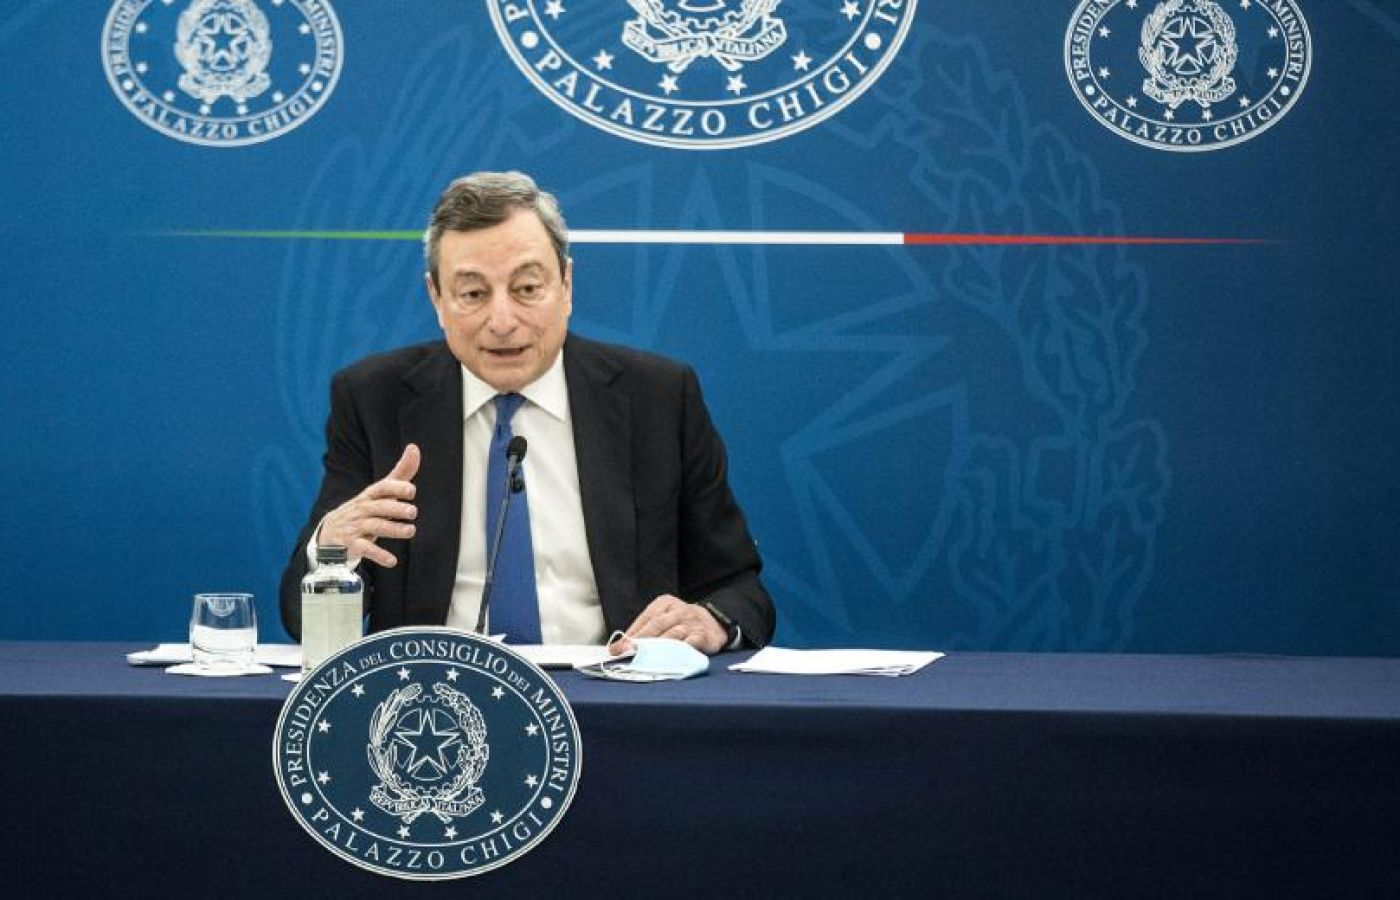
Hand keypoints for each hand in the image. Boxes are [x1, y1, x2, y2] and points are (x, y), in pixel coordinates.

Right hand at [317, 444, 419, 567]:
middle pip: (378, 507)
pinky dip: (378, 555)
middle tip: (413, 512)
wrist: (330, 533)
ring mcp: (355, 527)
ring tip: (411, 531)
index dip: (395, 488)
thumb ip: (400, 473)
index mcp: (370, 496)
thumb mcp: (381, 492)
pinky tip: (392, 561)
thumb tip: (414, 448)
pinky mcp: (351, 545)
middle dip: (395, 509)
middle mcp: (362, 510)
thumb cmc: (364, 509)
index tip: (411, 490)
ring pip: (374, 527)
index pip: (381, 488)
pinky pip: (364, 549)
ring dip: (392, 530)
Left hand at [611, 594, 728, 655]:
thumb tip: (618, 647)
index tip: (617, 648)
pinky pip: (690, 644)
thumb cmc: (682, 623)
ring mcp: (692, 623)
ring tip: (643, 659)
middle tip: (626, 653)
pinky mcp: (704, 636)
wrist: (715, 622)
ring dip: (656, 648)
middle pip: (657, 625)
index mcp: (665, 603)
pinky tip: (667, 660)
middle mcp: (679, 610)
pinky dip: (678, 652)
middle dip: (639, 641)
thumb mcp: (664, 618)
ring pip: (672, 634)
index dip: (630, 634)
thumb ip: (643, 630)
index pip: (645, 618)